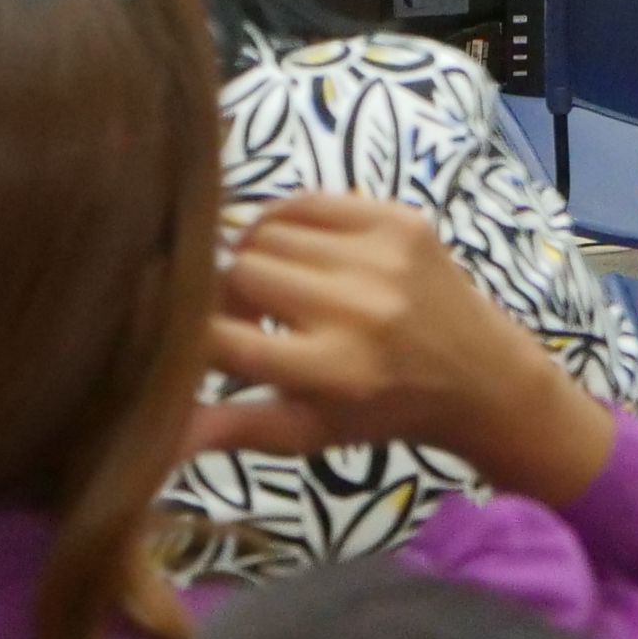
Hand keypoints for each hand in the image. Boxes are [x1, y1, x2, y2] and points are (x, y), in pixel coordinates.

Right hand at [190, 190, 618, 503]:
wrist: (481, 373)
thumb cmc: (381, 410)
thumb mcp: (308, 433)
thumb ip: (232, 428)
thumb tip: (156, 436)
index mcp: (329, 370)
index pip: (220, 337)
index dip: (187, 333)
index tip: (181, 336)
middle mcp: (356, 308)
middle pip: (238, 273)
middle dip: (222, 294)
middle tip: (237, 316)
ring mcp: (381, 257)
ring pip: (266, 234)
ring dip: (253, 259)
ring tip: (270, 291)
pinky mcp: (399, 220)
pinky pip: (307, 202)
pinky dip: (285, 223)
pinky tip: (291, 252)